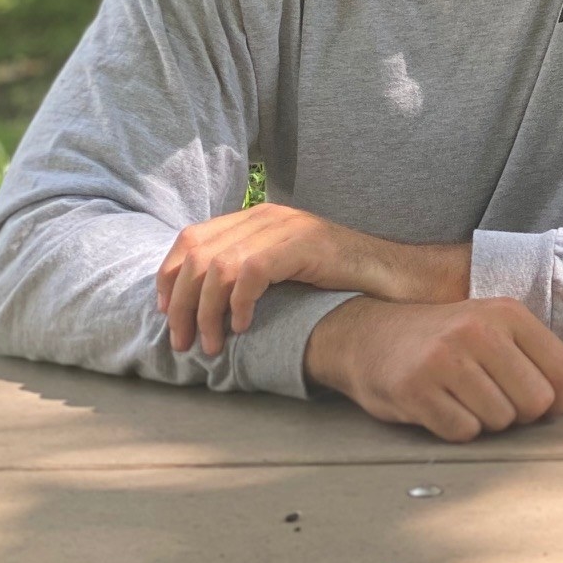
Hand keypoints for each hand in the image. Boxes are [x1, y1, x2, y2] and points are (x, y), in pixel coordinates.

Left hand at [154, 202, 468, 355]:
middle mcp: (266, 215)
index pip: (191, 238)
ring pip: (216, 267)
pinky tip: (242, 328)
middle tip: (181, 343)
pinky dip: (236, 305)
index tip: (167, 315)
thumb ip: (249, 274)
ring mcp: (286, 227)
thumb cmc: (340, 283)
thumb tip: (200, 306)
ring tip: (210, 346)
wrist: (395, 276)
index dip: (169, 277)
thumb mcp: (285, 273)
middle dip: (180, 304)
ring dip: (205, 312)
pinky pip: (249, 272)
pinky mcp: (303, 244)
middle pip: (196, 254)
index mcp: (257, 218)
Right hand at [305, 297, 562, 440]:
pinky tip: (440, 407)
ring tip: (462, 397)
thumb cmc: (444, 340)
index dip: (557, 399)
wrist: (367, 335)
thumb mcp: (498, 339)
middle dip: (519, 414)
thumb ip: (547, 367)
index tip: (535, 400)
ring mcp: (445, 359)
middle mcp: (478, 330)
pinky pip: (462, 432)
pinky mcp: (416, 389)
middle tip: (491, 398)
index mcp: (507, 313)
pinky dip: (456, 429)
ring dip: (485, 421)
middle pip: (535, 403)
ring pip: (500, 421)